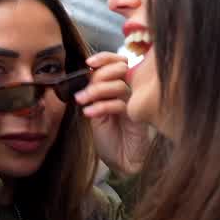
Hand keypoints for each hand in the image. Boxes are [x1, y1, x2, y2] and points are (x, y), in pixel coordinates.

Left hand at [75, 52, 151, 175]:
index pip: (118, 62)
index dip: (105, 58)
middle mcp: (130, 92)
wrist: (121, 162)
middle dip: (99, 75)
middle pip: (120, 68)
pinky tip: (89, 114)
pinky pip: (120, 104)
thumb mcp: (95, 112)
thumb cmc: (110, 138)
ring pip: (119, 85)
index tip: (88, 63)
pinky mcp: (137, 117)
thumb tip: (81, 77)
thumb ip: (92, 94)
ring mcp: (135, 103)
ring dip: (96, 91)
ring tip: (82, 101)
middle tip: (84, 92)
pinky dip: (102, 106)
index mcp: (120, 86)